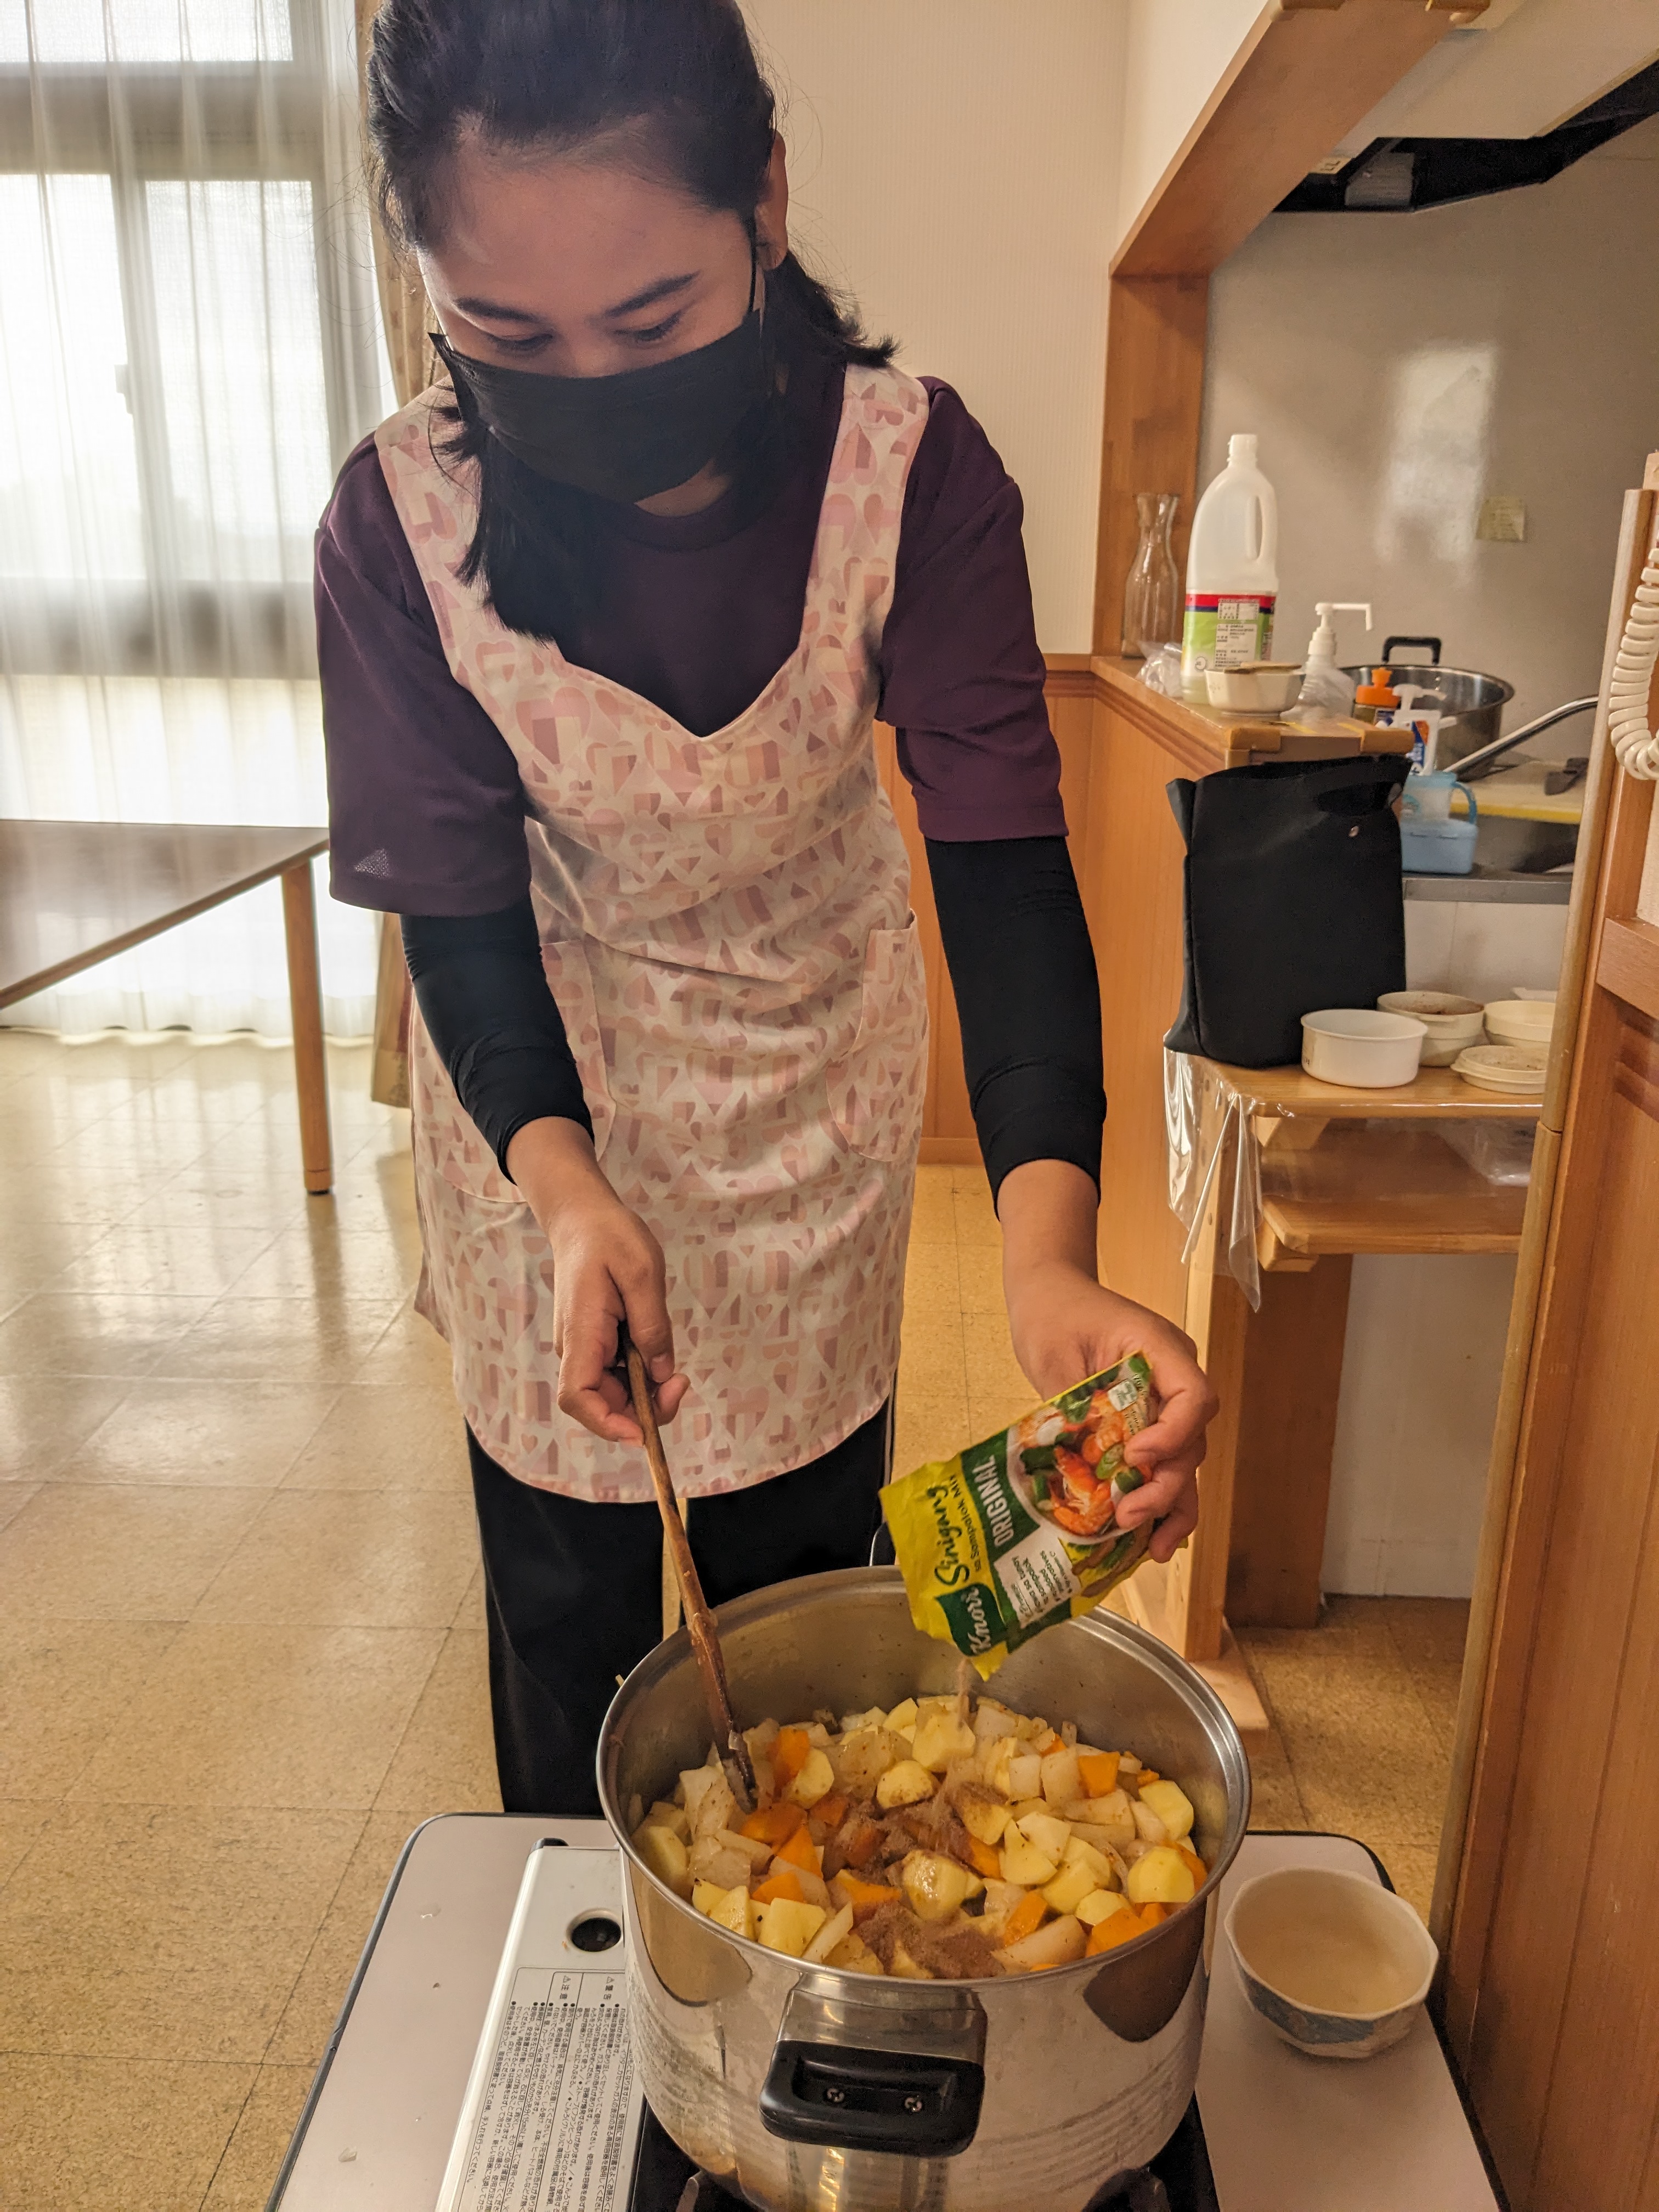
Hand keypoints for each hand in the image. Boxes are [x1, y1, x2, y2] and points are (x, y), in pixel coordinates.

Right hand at [505, 1118, 689, 1443]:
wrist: (583, 1215)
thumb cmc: (610, 1236)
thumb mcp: (642, 1273)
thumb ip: (652, 1326)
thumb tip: (661, 1375)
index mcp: (581, 1333)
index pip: (578, 1398)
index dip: (608, 1424)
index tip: (645, 1432)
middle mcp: (576, 1347)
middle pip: (600, 1403)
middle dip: (641, 1411)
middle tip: (682, 1385)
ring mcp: (584, 1345)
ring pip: (610, 1390)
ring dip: (644, 1394)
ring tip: (676, 1373)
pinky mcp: (595, 1340)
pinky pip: (615, 1371)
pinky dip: (640, 1375)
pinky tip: (658, 1354)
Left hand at [997, 1161, 1217, 1563]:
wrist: (1048, 1290)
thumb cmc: (1052, 1312)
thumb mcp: (1057, 1356)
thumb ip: (1078, 1409)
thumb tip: (1088, 1471)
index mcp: (1160, 1348)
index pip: (1194, 1396)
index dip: (1174, 1435)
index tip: (1136, 1457)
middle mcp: (1173, 1377)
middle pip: (1192, 1440)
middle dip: (1166, 1485)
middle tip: (1129, 1515)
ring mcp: (1163, 1401)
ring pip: (1184, 1461)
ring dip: (1171, 1505)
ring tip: (1153, 1549)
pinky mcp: (1145, 1421)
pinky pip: (1162, 1463)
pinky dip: (1158, 1497)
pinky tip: (1148, 1536)